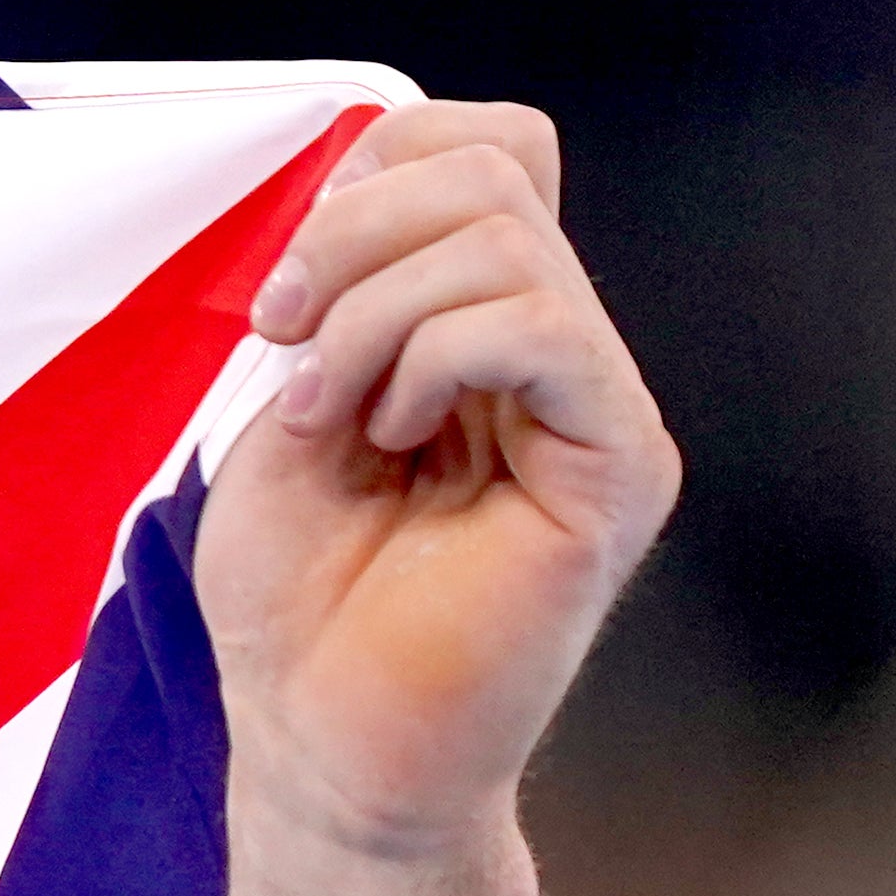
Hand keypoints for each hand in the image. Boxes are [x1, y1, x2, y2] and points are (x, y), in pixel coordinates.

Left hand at [196, 100, 680, 868]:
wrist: (319, 743)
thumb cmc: (298, 603)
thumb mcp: (286, 410)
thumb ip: (335, 296)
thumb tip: (359, 192)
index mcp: (481, 329)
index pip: (491, 152)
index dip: (384, 168)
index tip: (286, 283)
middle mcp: (555, 355)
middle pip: (494, 176)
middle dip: (351, 238)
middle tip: (281, 341)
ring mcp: (594, 407)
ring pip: (507, 242)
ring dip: (369, 315)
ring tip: (324, 414)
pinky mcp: (614, 467)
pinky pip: (542, 328)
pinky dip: (430, 357)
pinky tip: (384, 436)